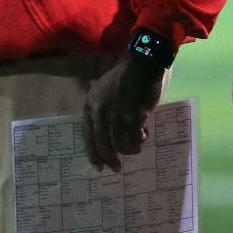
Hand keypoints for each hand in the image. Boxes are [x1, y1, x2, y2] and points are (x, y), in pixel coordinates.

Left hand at [82, 54, 163, 172]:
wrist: (141, 63)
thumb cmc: (122, 78)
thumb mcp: (102, 92)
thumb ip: (101, 112)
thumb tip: (106, 137)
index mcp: (90, 105)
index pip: (88, 136)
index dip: (93, 153)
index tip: (99, 167)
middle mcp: (101, 112)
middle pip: (103, 144)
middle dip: (110, 159)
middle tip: (117, 168)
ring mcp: (117, 114)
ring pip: (120, 143)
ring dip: (129, 149)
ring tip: (136, 147)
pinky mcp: (133, 115)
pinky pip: (135, 135)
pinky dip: (140, 138)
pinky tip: (144, 134)